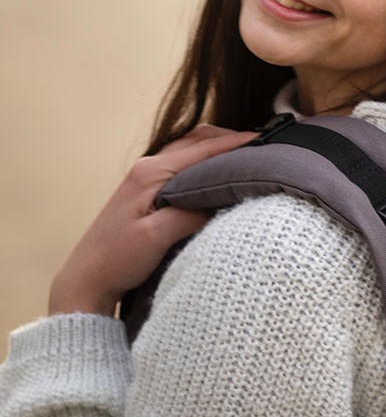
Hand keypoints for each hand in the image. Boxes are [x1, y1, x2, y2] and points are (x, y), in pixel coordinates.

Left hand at [48, 125, 255, 315]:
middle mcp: (148, 167)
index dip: (237, 143)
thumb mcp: (157, 237)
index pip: (203, 149)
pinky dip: (205, 162)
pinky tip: (219, 174)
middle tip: (262, 146)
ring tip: (247, 157)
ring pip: (189, 150)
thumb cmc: (117, 259)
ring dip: (217, 148)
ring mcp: (145, 177)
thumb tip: (221, 202)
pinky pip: (182, 165)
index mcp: (151, 173)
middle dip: (230, 139)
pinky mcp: (146, 191)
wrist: (87, 278)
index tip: (267, 141)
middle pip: (197, 140)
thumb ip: (189, 213)